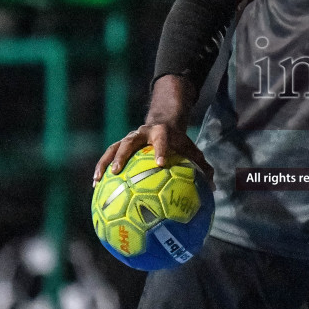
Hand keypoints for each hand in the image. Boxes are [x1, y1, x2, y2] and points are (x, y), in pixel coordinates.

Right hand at [92, 123, 214, 186]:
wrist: (163, 121)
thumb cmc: (179, 142)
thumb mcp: (191, 150)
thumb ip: (202, 166)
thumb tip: (213, 186)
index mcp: (162, 133)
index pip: (161, 140)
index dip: (159, 150)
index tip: (160, 163)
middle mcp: (142, 133)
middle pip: (129, 142)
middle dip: (123, 155)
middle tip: (118, 171)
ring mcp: (129, 138)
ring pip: (113, 147)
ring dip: (105, 163)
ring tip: (98, 180)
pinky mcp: (120, 144)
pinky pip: (108, 155)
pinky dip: (101, 168)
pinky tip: (95, 185)